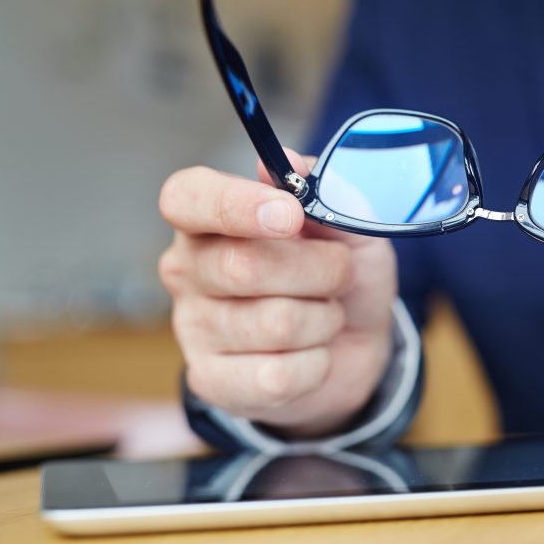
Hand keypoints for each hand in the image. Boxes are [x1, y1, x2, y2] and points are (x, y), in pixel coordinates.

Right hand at [158, 150, 395, 437]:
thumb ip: (325, 193)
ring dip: (324, 319)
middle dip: (320, 270)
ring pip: (274, 324)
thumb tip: (289, 162)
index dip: (237, 204)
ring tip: (325, 314)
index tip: (290, 214)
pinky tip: (312, 356)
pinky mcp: (211, 380)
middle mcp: (189, 268)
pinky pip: (275, 376)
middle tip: (340, 272)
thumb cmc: (340, 274)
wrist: (354, 344)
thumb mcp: (350, 228)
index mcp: (211, 217)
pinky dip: (315, 364)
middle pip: (245, 266)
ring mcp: (194, 327)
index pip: (188, 198)